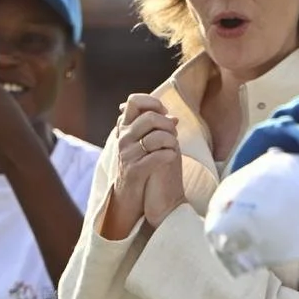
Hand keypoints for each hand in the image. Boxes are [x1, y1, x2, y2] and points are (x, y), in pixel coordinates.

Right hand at [102, 93, 183, 237]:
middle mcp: (123, 138)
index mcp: (125, 128)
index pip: (133, 101)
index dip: (152, 102)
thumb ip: (155, 128)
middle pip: (149, 117)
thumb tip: (175, 117)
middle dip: (167, 124)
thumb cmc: (142, 166)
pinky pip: (156, 157)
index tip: (164, 112)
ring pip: (155, 137)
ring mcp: (127, 154)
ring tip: (174, 146)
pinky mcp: (134, 170)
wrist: (132, 197)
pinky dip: (168, 154)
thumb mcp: (145, 143)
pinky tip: (173, 156)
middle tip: (174, 132)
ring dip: (171, 140)